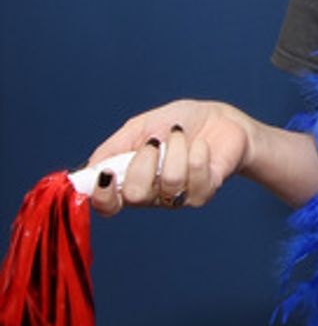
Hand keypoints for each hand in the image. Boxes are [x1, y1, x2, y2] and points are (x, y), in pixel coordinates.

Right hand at [85, 100, 255, 215]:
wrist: (221, 119)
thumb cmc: (179, 122)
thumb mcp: (140, 127)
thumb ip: (112, 149)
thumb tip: (89, 171)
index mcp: (130, 180)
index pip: (107, 205)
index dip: (102, 195)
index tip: (108, 172)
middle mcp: (151, 195)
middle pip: (135, 196)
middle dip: (144, 162)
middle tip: (155, 143)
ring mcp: (178, 196)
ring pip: (169, 182)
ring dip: (176, 149)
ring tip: (181, 135)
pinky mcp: (204, 192)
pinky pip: (196, 177)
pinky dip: (197, 152)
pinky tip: (201, 145)